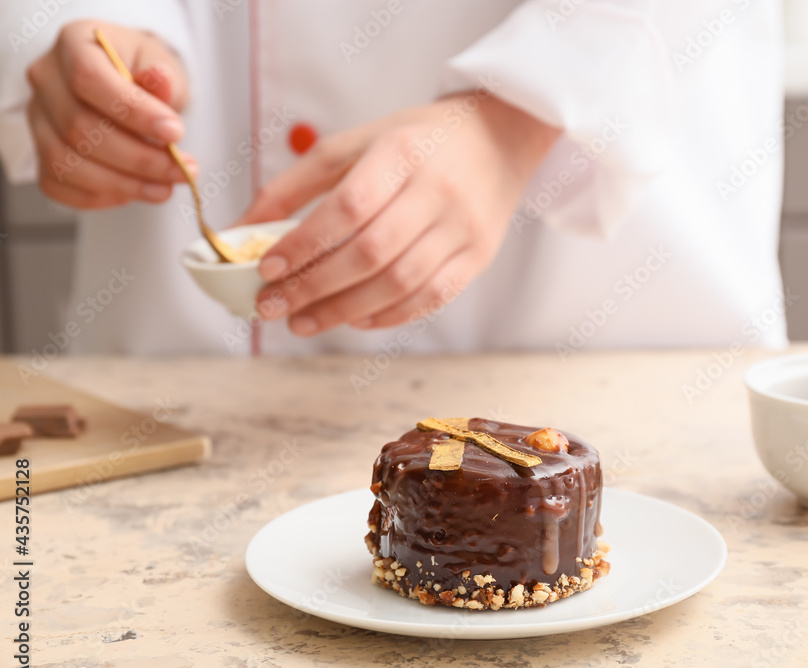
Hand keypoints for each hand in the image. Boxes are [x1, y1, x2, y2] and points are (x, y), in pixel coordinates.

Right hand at [26, 19, 193, 208]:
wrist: (128, 86)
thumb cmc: (144, 72)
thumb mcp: (163, 66)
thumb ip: (162, 80)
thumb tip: (160, 80)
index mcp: (74, 44)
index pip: (89, 78)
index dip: (133, 111)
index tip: (175, 133)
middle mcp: (46, 81)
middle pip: (79, 128)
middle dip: (139, 158)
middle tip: (183, 170)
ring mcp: (39, 120)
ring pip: (67, 163)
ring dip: (123, 184)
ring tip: (165, 187)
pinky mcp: (42, 154)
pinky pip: (60, 185)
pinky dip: (100, 197)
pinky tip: (134, 191)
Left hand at [239, 92, 560, 333]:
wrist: (498, 139)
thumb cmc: (417, 141)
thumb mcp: (355, 143)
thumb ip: (297, 182)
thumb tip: (241, 228)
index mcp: (402, 153)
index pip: (349, 207)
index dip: (305, 243)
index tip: (267, 268)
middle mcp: (438, 191)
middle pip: (371, 252)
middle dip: (314, 287)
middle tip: (272, 307)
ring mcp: (463, 227)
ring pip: (400, 283)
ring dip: (344, 310)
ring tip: (303, 322)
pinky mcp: (479, 256)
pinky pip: (431, 297)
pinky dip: (388, 316)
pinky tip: (354, 319)